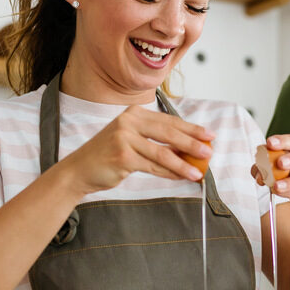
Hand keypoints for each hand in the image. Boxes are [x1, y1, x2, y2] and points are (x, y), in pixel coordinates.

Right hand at [58, 105, 213, 194]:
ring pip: (162, 153)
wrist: (79, 169)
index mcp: (134, 113)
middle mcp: (128, 121)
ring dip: (183, 164)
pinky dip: (169, 173)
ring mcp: (124, 138)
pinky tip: (181, 177)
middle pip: (169, 133)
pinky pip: (153, 166)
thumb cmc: (109, 155)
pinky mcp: (123, 156)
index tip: (209, 135)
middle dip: (192, 143)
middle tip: (209, 151)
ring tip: (199, 172)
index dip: (191, 129)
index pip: (169, 121)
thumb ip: (157, 141)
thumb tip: (189, 150)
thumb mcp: (132, 141)